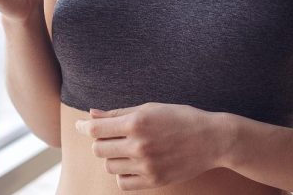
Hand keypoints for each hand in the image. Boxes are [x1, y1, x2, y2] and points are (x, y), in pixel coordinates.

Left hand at [74, 102, 233, 190]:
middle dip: (99, 142)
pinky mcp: (154, 181)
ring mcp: (146, 165)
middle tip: (110, 137)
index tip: (80, 126)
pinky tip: (131, 164)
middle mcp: (139, 145)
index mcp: (136, 123)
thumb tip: (91, 114)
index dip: (83, 127)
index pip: (95, 129)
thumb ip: (118, 113)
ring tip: (125, 150)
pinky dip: (122, 175)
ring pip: (109, 166)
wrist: (212, 139)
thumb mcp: (149, 108)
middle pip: (98, 149)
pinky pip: (123, 183)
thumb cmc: (179, 118)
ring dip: (111, 158)